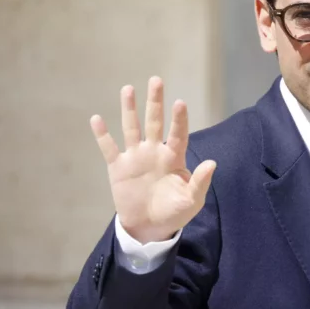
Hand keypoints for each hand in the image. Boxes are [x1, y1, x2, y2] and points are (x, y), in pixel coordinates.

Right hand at [90, 76, 216, 243]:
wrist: (150, 228)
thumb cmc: (174, 211)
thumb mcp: (192, 200)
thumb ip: (199, 182)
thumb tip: (212, 163)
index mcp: (173, 157)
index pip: (178, 134)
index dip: (179, 120)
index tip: (179, 103)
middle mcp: (154, 152)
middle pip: (154, 122)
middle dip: (155, 102)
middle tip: (156, 80)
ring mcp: (135, 157)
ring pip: (132, 128)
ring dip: (129, 109)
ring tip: (128, 89)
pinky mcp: (118, 167)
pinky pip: (109, 148)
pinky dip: (102, 135)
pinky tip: (96, 119)